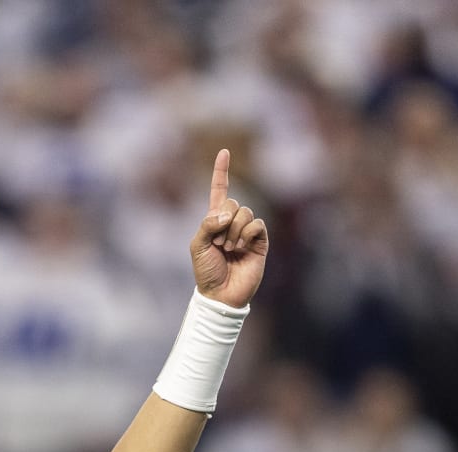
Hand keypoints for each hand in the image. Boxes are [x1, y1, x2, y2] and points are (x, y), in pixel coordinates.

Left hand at [190, 149, 268, 308]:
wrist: (221, 293)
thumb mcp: (197, 245)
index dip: (221, 172)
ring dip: (233, 231)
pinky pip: (257, 223)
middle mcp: (232, 222)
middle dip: (223, 222)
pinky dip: (246, 234)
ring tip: (229, 249)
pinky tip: (242, 248)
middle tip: (219, 244)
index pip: (219, 191)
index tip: (224, 152)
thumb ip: (207, 223)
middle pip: (233, 202)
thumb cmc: (206, 271)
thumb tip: (228, 213)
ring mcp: (247, 231)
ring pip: (245, 213)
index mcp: (214, 220)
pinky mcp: (260, 240)